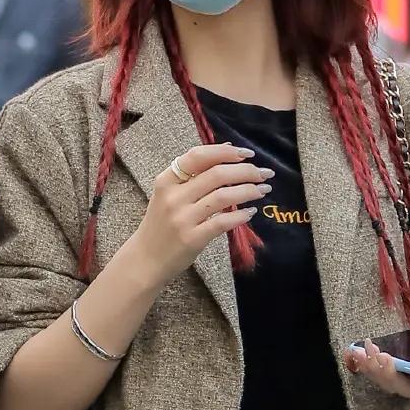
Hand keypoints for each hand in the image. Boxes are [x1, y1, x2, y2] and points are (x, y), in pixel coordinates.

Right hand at [123, 142, 274, 289]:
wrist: (145, 260)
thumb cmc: (161, 225)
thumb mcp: (168, 195)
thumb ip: (193, 174)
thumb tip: (229, 149)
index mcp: (166, 181)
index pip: (198, 156)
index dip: (226, 152)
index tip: (248, 154)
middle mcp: (173, 197)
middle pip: (217, 174)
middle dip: (246, 171)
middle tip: (264, 174)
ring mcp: (182, 218)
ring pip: (223, 196)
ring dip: (249, 190)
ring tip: (263, 190)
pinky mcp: (192, 238)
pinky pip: (223, 222)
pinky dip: (241, 215)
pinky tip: (250, 212)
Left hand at [346, 314, 409, 400]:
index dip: (396, 375)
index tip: (387, 358)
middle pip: (391, 385)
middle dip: (378, 372)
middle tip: (370, 352)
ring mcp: (401, 374)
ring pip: (380, 379)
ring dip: (367, 367)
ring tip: (358, 351)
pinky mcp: (390, 365)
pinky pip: (374, 369)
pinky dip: (362, 362)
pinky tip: (352, 350)